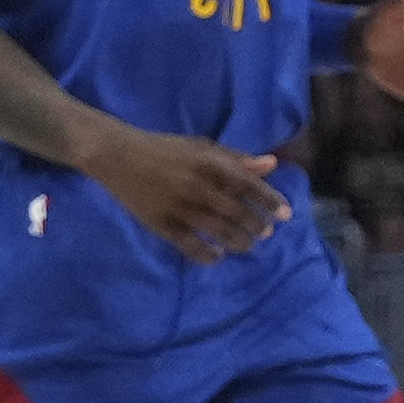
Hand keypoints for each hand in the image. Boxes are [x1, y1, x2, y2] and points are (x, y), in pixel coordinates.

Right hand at [82, 123, 286, 255]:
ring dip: (240, 242)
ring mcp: (180, 207)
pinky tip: (217, 256)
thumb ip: (236, 157)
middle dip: (258, 226)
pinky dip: (209, 256)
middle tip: (265, 233)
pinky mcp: (162, 225)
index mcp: (209, 162)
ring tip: (246, 245)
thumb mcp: (201, 147)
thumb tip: (272, 165)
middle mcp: (198, 185)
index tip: (286, 215)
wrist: (117, 156)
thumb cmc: (164, 149)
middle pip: (238, 213)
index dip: (271, 201)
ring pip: (220, 232)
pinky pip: (192, 247)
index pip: (250, 185)